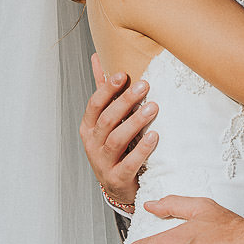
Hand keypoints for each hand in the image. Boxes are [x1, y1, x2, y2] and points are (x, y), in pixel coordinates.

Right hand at [80, 53, 157, 206]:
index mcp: (89, 126)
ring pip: (117, 140)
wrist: (116, 186)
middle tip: (145, 86)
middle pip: (107, 120)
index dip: (107, 89)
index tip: (123, 75)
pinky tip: (154, 136)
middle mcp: (92, 143)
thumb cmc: (113, 147)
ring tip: (153, 108)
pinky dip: (142, 149)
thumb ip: (103, 90)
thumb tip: (98, 57)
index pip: (95, 104)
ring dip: (135, 122)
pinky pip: (129, 163)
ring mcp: (103, 162)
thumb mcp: (105, 119)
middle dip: (125, 101)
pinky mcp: (117, 178)